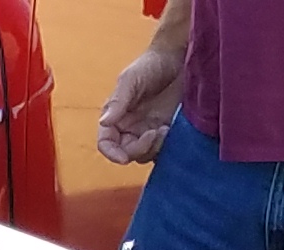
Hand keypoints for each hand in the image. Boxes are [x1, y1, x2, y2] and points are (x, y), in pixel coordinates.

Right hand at [96, 44, 180, 165]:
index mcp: (116, 116)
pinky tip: (172, 130)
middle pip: (126, 153)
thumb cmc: (151, 64)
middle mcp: (130, 127)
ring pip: (146, 155)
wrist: (178, 57)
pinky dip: (166, 146)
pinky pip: (163, 149)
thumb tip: (104, 123)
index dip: (112, 153)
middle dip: (139, 149)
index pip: (106, 142)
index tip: (124, 158)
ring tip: (165, 129)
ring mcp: (149, 130)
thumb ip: (118, 101)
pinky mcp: (167, 131)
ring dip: (154, 148)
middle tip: (154, 133)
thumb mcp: (131, 79)